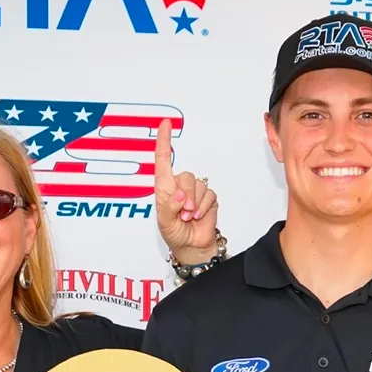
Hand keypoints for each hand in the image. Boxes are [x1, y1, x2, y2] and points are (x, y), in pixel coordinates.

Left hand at [155, 118, 218, 263]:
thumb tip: (180, 195)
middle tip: (184, 212)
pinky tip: (199, 216)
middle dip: (187, 195)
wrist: (192, 246)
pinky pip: (209, 194)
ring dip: (195, 204)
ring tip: (190, 217)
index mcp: (164, 187)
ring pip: (198, 185)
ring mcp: (194, 192)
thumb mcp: (164, 222)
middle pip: (186, 176)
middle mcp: (179, 186)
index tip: (165, 124)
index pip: (163, 160)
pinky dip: (205, 207)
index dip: (163, 141)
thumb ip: (169, 207)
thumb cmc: (174, 234)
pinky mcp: (208, 198)